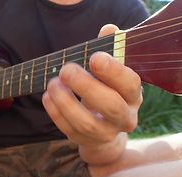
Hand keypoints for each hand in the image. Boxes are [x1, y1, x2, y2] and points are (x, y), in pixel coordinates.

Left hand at [42, 25, 141, 156]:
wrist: (105, 123)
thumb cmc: (106, 87)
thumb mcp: (111, 69)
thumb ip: (110, 48)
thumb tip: (108, 29)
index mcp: (133, 95)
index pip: (130, 84)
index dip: (114, 71)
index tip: (95, 57)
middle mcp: (125, 117)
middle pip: (110, 106)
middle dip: (86, 86)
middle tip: (66, 69)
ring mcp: (106, 133)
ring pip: (87, 124)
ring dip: (66, 102)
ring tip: (52, 83)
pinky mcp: (87, 142)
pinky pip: (70, 131)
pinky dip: (56, 113)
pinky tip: (47, 97)